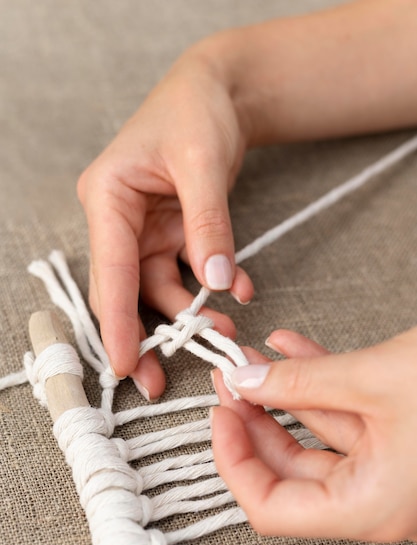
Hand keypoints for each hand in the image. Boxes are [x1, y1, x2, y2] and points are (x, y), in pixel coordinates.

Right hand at [77, 45, 253, 394]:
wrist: (218, 91)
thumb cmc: (196, 110)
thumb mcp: (203, 163)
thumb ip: (207, 223)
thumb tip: (216, 282)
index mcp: (108, 197)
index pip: (110, 269)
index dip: (117, 322)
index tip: (125, 365)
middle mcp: (118, 219)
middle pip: (126, 289)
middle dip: (146, 333)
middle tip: (159, 381)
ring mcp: (144, 228)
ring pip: (158, 287)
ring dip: (191, 313)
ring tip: (227, 332)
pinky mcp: (171, 232)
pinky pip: (187, 271)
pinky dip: (211, 285)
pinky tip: (241, 291)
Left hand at [211, 327, 416, 541]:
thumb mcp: (374, 379)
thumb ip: (302, 382)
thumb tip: (245, 380)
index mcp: (368, 506)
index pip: (272, 507)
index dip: (234, 461)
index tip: (220, 413)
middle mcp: (374, 498)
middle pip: (287, 470)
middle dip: (252, 418)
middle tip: (230, 376)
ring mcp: (385, 470)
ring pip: (313, 439)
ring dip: (281, 393)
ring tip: (252, 357)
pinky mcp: (394, 442)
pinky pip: (343, 419)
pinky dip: (317, 385)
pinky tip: (291, 350)